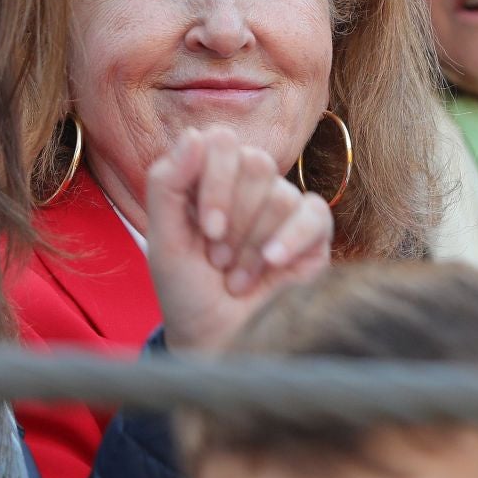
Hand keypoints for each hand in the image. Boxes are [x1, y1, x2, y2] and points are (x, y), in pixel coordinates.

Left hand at [143, 127, 332, 352]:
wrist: (217, 343)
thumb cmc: (189, 294)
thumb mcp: (164, 241)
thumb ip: (167, 185)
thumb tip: (196, 134)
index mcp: (209, 178)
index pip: (221, 141)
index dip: (215, 181)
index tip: (206, 229)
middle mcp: (249, 187)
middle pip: (256, 162)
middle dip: (235, 216)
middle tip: (218, 257)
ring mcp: (284, 208)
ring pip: (281, 195)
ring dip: (253, 244)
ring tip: (237, 277)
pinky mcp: (314, 234)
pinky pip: (314, 214)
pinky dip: (291, 239)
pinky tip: (272, 263)